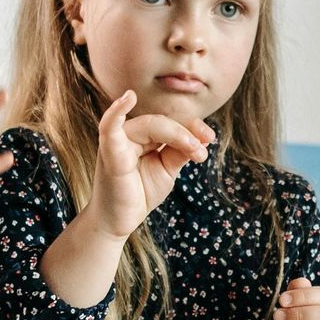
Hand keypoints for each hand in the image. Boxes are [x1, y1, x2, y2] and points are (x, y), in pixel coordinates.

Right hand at [88, 90, 214, 239]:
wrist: (119, 221)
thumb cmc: (140, 193)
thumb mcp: (167, 170)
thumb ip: (180, 152)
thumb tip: (203, 137)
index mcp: (144, 135)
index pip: (171, 122)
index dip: (192, 127)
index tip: (210, 138)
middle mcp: (130, 133)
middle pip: (163, 122)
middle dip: (187, 133)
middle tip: (202, 153)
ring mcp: (118, 141)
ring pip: (151, 124)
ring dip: (177, 134)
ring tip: (195, 151)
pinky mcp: (109, 152)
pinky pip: (109, 127)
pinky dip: (116, 111)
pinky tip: (128, 98)